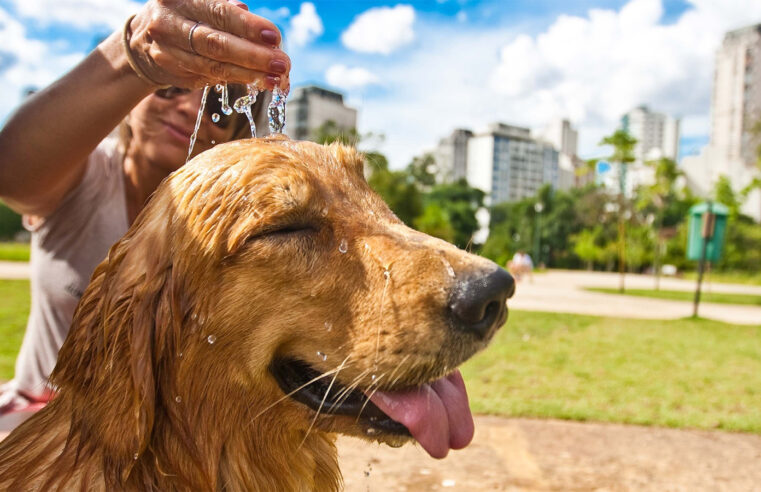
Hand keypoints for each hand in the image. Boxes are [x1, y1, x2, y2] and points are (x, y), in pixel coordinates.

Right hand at [126, 0, 289, 89]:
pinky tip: (257, 82)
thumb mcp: (202, 4)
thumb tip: (264, 33)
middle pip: (216, 44)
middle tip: (282, 64)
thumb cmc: (186, 16)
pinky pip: (210, 78)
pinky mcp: (174, 73)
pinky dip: (236, 81)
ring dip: (249, 74)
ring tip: (275, 79)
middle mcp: (169, 23)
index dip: (248, 26)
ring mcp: (167, 51)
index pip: (219, 12)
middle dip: (253, 56)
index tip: (274, 37)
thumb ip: (229, 12)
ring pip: (214, 67)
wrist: (143, 40)